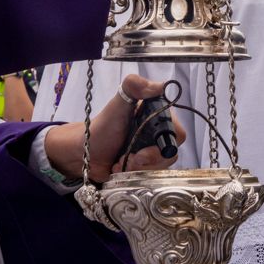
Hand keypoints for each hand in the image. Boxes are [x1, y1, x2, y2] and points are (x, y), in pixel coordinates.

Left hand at [42, 74, 183, 182]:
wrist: (85, 153)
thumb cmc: (102, 127)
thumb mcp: (117, 104)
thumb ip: (133, 87)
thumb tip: (159, 86)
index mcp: (157, 117)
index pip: (177, 133)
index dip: (164, 144)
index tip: (143, 149)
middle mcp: (158, 135)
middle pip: (170, 154)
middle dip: (149, 160)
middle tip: (131, 158)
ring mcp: (152, 153)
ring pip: (161, 168)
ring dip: (140, 168)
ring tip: (120, 163)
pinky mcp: (145, 169)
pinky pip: (150, 177)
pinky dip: (135, 175)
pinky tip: (120, 169)